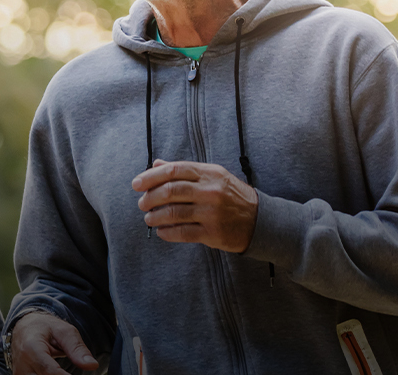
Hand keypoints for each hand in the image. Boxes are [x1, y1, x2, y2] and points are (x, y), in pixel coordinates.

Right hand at [9, 312, 98, 373]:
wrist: (24, 329)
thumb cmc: (45, 328)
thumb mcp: (63, 331)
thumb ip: (77, 348)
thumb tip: (92, 365)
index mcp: (31, 348)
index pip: (49, 371)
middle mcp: (22, 364)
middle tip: (73, 372)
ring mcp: (20, 374)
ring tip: (67, 371)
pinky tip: (59, 373)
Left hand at [132, 159, 258, 252]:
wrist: (261, 220)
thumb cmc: (231, 196)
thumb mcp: (212, 176)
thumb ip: (184, 170)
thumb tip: (157, 164)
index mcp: (209, 173)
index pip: (174, 170)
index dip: (151, 176)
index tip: (136, 184)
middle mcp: (210, 191)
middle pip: (170, 191)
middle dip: (150, 198)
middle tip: (142, 203)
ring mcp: (212, 213)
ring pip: (173, 213)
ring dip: (155, 217)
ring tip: (148, 218)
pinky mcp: (213, 233)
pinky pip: (182, 232)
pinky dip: (166, 233)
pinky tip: (161, 232)